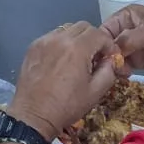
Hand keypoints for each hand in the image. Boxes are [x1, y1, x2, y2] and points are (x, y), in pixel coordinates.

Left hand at [7, 23, 119, 142]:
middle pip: (83, 27)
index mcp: (77, 48)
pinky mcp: (32, 47)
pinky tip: (60, 61)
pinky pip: (52, 37)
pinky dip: (61, 43)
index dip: (109, 45)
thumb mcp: (95, 92)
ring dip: (77, 39)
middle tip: (95, 57)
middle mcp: (60, 38)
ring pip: (67, 29)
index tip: (109, 58)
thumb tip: (111, 60)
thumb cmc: (66, 106)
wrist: (33, 116)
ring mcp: (44, 41)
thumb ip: (108, 71)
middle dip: (94, 39)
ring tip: (77, 59)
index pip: (100, 34)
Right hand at [103, 5, 143, 77]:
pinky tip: (123, 75)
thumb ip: (129, 39)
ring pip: (114, 56)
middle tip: (109, 67)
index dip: (101, 41)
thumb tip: (111, 50)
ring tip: (119, 72)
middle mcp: (127, 30)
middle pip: (108, 43)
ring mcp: (133, 47)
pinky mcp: (139, 61)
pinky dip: (120, 71)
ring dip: (113, 64)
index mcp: (127, 16)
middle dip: (107, 55)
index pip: (106, 28)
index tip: (99, 55)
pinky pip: (123, 66)